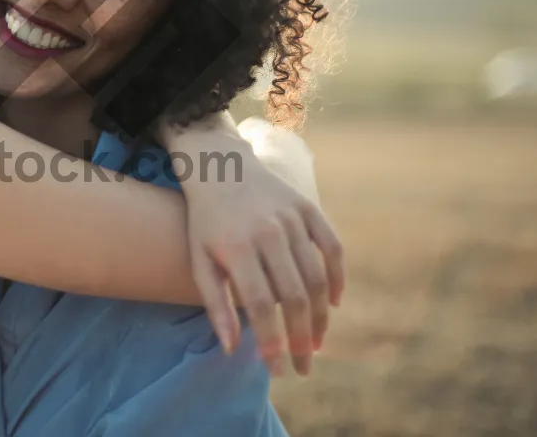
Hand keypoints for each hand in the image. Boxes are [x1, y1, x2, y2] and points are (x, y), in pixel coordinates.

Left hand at [160, 115, 344, 376]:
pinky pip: (332, 247)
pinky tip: (332, 304)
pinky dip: (336, 277)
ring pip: (316, 277)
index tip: (278, 370)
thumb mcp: (200, 260)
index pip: (260, 306)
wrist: (220, 166)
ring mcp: (291, 218)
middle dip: (301, 338)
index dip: (272, 341)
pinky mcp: (308, 207)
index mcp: (237, 247)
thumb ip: (215, 304)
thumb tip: (232, 349)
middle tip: (303, 367)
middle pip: (293, 296)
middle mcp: (268, 232)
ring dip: (319, 316)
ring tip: (315, 343)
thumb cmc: (205, 221)